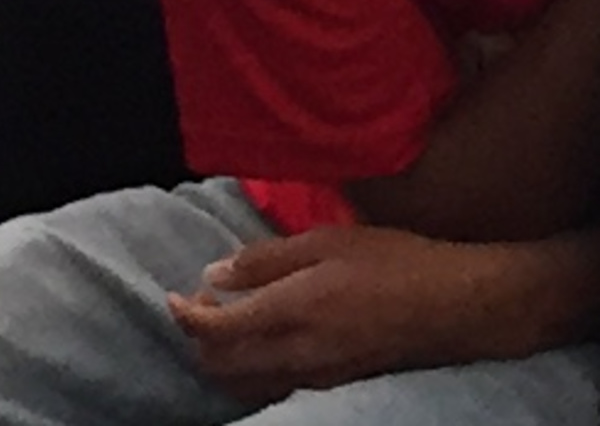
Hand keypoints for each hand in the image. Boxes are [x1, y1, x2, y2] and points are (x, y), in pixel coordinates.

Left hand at [168, 228, 497, 393]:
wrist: (458, 307)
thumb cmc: (391, 262)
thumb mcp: (323, 241)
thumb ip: (264, 259)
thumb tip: (215, 273)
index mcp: (292, 313)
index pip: (217, 331)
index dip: (184, 316)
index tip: (172, 297)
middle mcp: (301, 355)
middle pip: (224, 368)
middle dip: (199, 341)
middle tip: (198, 304)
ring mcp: (322, 376)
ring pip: (251, 385)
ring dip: (225, 359)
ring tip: (226, 319)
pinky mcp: (340, 384)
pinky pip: (280, 387)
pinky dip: (255, 370)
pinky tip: (260, 340)